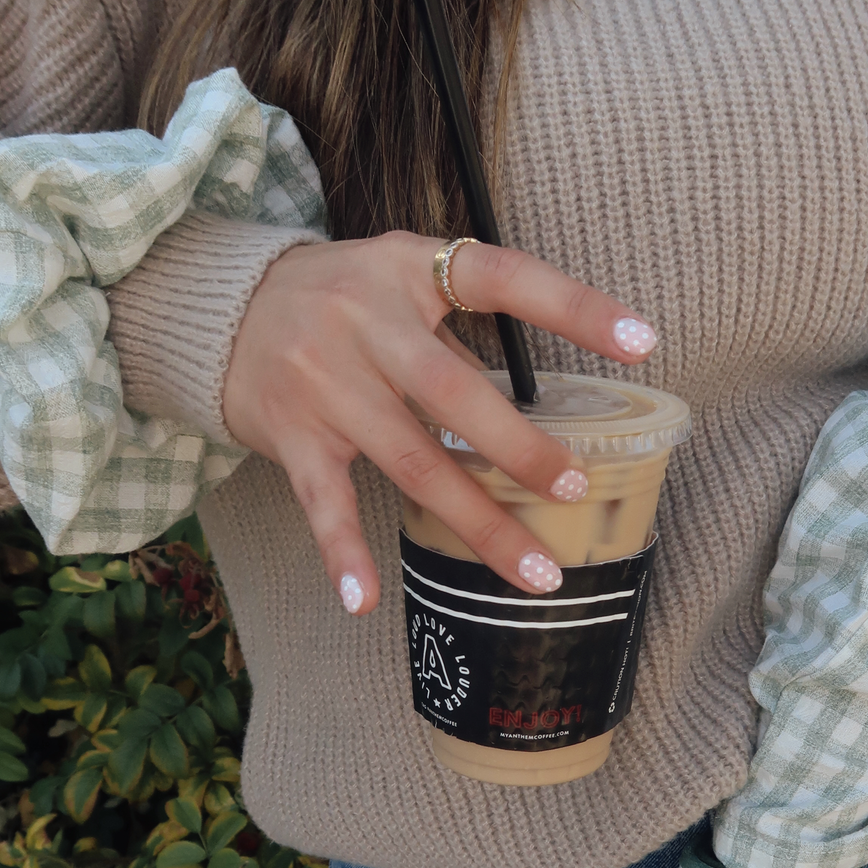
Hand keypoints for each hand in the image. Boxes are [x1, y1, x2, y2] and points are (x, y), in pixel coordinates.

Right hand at [221, 232, 657, 615]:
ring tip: (535, 573)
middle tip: (575, 487)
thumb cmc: (340, 295)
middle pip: (454, 392)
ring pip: (412, 459)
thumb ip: (459, 327)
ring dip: (477, 521)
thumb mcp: (399, 277)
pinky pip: (324, 501)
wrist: (222, 306)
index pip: (504, 276)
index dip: (576, 307)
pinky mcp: (292, 435)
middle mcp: (365, 321)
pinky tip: (365, 599)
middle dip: (519, 447)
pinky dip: (343, 552)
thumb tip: (538, 401)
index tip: (645, 342)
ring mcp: (325, 382)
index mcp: (409, 269)